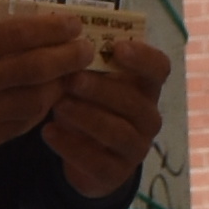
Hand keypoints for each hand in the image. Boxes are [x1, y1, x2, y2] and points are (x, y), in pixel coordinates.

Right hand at [0, 6, 93, 173]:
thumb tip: (30, 29)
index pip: (18, 33)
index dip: (52, 29)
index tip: (73, 25)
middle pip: (35, 68)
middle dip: (68, 59)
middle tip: (85, 52)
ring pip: (34, 101)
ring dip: (58, 89)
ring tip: (69, 79)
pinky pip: (20, 126)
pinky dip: (38, 113)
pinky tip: (45, 103)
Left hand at [34, 25, 173, 197]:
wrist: (87, 160)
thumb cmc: (89, 107)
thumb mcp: (90, 82)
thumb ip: (84, 62)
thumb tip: (59, 34)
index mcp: (145, 88)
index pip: (160, 68)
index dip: (142, 57)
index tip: (117, 47)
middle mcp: (148, 118)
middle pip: (135, 102)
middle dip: (103, 89)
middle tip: (72, 80)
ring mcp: (135, 148)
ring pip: (118, 132)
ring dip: (87, 117)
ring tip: (58, 106)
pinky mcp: (115, 174)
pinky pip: (97, 161)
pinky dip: (70, 146)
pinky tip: (48, 132)